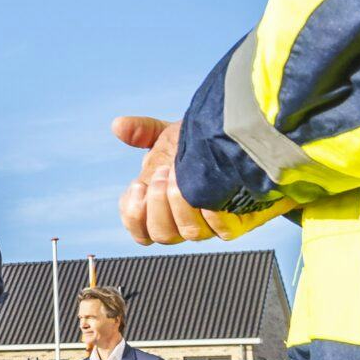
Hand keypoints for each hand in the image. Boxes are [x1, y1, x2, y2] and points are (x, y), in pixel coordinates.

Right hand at [115, 116, 242, 245]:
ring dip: (181, 203)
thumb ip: (143, 132)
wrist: (242, 144)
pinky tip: (208, 186)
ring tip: (181, 172)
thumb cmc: (201, 145)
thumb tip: (118, 125)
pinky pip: (222, 229)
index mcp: (161, 208)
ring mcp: (210, 225)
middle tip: (163, 172)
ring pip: (189, 233)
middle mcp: (184, 221)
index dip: (133, 214)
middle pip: (161, 234)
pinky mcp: (238, 223)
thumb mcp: (169, 135)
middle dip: (157, 203)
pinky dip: (212, 210)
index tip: (137, 186)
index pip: (139, 229)